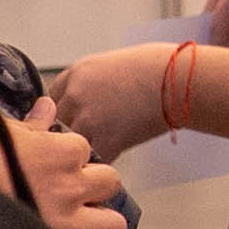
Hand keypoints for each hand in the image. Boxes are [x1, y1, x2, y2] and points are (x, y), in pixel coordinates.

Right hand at [0, 102, 127, 228]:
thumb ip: (32, 125)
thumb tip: (47, 107)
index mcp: (59, 154)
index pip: (84, 149)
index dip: (69, 156)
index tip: (51, 162)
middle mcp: (69, 188)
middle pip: (110, 184)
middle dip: (94, 187)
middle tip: (70, 192)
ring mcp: (64, 223)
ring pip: (113, 225)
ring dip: (98, 223)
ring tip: (77, 222)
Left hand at [53, 43, 174, 158]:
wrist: (178, 79)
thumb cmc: (155, 67)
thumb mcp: (111, 65)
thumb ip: (90, 84)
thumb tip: (86, 101)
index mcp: (77, 73)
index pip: (51, 100)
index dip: (62, 114)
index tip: (69, 121)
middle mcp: (76, 95)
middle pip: (56, 125)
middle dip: (70, 133)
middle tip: (85, 139)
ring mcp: (89, 120)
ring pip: (71, 146)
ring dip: (83, 151)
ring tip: (98, 152)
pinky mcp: (106, 141)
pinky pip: (94, 161)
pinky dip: (103, 163)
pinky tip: (113, 157)